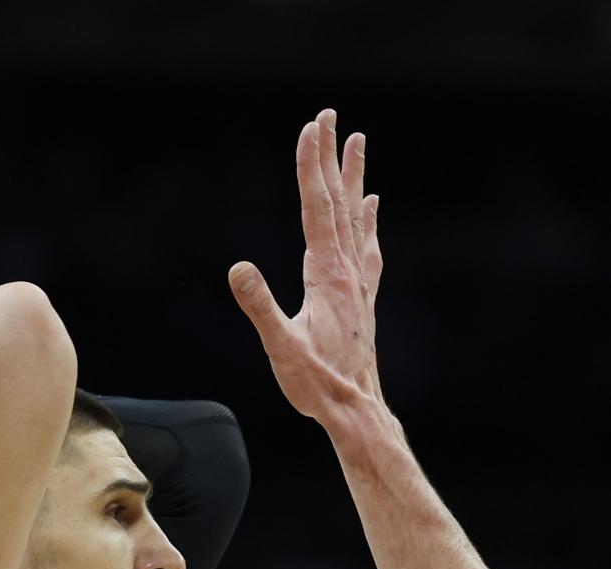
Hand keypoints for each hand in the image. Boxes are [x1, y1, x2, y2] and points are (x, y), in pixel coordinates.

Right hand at [229, 109, 383, 428]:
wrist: (357, 411)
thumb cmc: (318, 384)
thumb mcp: (281, 348)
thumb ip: (260, 307)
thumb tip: (238, 269)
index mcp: (326, 275)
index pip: (316, 207)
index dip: (311, 166)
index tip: (310, 127)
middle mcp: (347, 271)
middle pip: (339, 201)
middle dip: (332, 157)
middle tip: (331, 115)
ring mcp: (358, 284)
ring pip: (356, 218)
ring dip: (354, 178)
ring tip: (358, 144)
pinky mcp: (362, 300)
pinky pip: (366, 247)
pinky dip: (367, 221)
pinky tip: (372, 209)